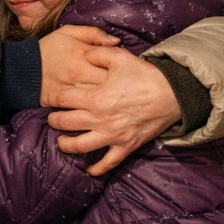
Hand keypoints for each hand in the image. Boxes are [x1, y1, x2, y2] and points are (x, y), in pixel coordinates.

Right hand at [38, 24, 119, 107]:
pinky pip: (83, 111)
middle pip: (109, 86)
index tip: (127, 70)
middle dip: (120, 87)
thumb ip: (93, 34)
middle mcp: (79, 78)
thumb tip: (117, 41)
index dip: (123, 70)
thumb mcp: (69, 32)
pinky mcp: (64, 105)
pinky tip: (101, 110)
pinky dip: (93, 111)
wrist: (21, 68)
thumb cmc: (48, 49)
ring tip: (118, 99)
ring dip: (110, 100)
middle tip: (127, 87)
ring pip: (99, 101)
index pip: (112, 65)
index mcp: (83, 58)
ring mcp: (72, 94)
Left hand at [48, 47, 181, 175]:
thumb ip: (96, 53)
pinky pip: (108, 163)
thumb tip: (83, 53)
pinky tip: (88, 171)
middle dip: (54, 120)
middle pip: (66, 123)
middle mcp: (100, 119)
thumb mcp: (120, 58)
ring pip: (80, 146)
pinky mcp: (126, 146)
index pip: (64, 99)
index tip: (50, 97)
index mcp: (96, 98)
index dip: (53, 97)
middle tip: (52, 118)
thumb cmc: (145, 75)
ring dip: (66, 145)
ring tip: (61, 141)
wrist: (173, 94)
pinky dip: (97, 169)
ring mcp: (113, 136)